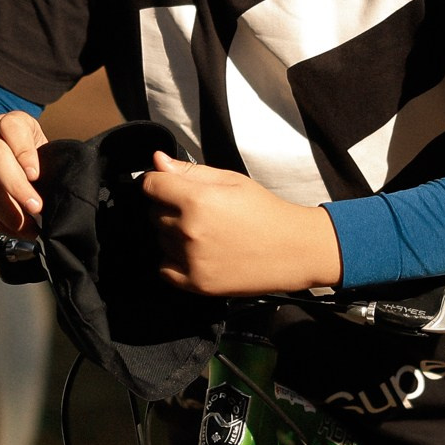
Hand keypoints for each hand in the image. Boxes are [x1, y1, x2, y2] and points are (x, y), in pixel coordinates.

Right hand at [0, 112, 49, 236]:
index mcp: (12, 123)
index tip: (35, 175)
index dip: (24, 151)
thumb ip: (45, 163)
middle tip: (35, 207)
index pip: (13, 127)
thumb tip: (57, 193)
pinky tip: (9, 227)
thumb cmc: (23, 154)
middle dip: (15, 186)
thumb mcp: (38, 149)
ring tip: (26, 227)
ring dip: (5, 210)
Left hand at [141, 152, 340, 295]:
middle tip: (199, 211)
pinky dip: (173, 260)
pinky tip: (196, 253)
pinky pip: (163, 267)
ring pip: (159, 239)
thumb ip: (190, 171)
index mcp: (197, 200)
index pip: (150, 185)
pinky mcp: (196, 283)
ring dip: (173, 234)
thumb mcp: (231, 181)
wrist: (294, 250)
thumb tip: (157, 160)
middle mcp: (189, 230)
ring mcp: (191, 259)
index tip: (168, 186)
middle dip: (169, 208)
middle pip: (153, 213)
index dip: (157, 182)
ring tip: (205, 233)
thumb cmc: (265, 211)